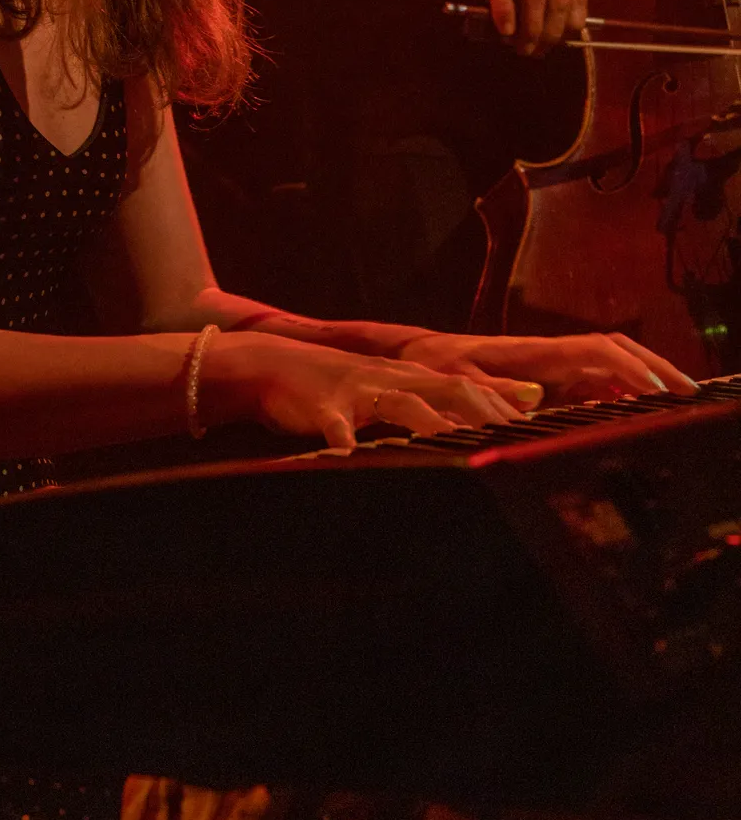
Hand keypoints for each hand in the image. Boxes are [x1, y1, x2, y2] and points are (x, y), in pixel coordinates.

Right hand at [210, 331, 545, 452]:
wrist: (276, 364)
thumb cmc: (345, 385)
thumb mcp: (400, 386)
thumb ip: (453, 396)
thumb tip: (522, 396)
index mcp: (414, 378)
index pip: (472, 388)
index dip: (507, 406)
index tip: (543, 428)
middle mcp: (395, 379)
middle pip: (449, 389)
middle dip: (484, 412)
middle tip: (515, 439)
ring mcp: (360, 389)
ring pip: (401, 405)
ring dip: (428, 424)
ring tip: (455, 446)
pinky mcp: (323, 405)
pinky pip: (336, 423)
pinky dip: (344, 438)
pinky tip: (350, 455)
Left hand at [394, 329, 697, 402]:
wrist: (423, 355)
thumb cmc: (438, 366)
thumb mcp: (457, 380)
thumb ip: (490, 391)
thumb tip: (537, 397)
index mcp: (537, 352)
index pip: (597, 351)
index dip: (629, 369)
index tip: (656, 390)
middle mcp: (553, 354)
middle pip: (617, 351)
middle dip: (656, 367)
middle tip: (691, 394)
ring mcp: (555, 364)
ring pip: (613, 365)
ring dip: (646, 379)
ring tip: (680, 404)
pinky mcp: (551, 377)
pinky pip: (597, 381)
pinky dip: (623, 392)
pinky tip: (639, 412)